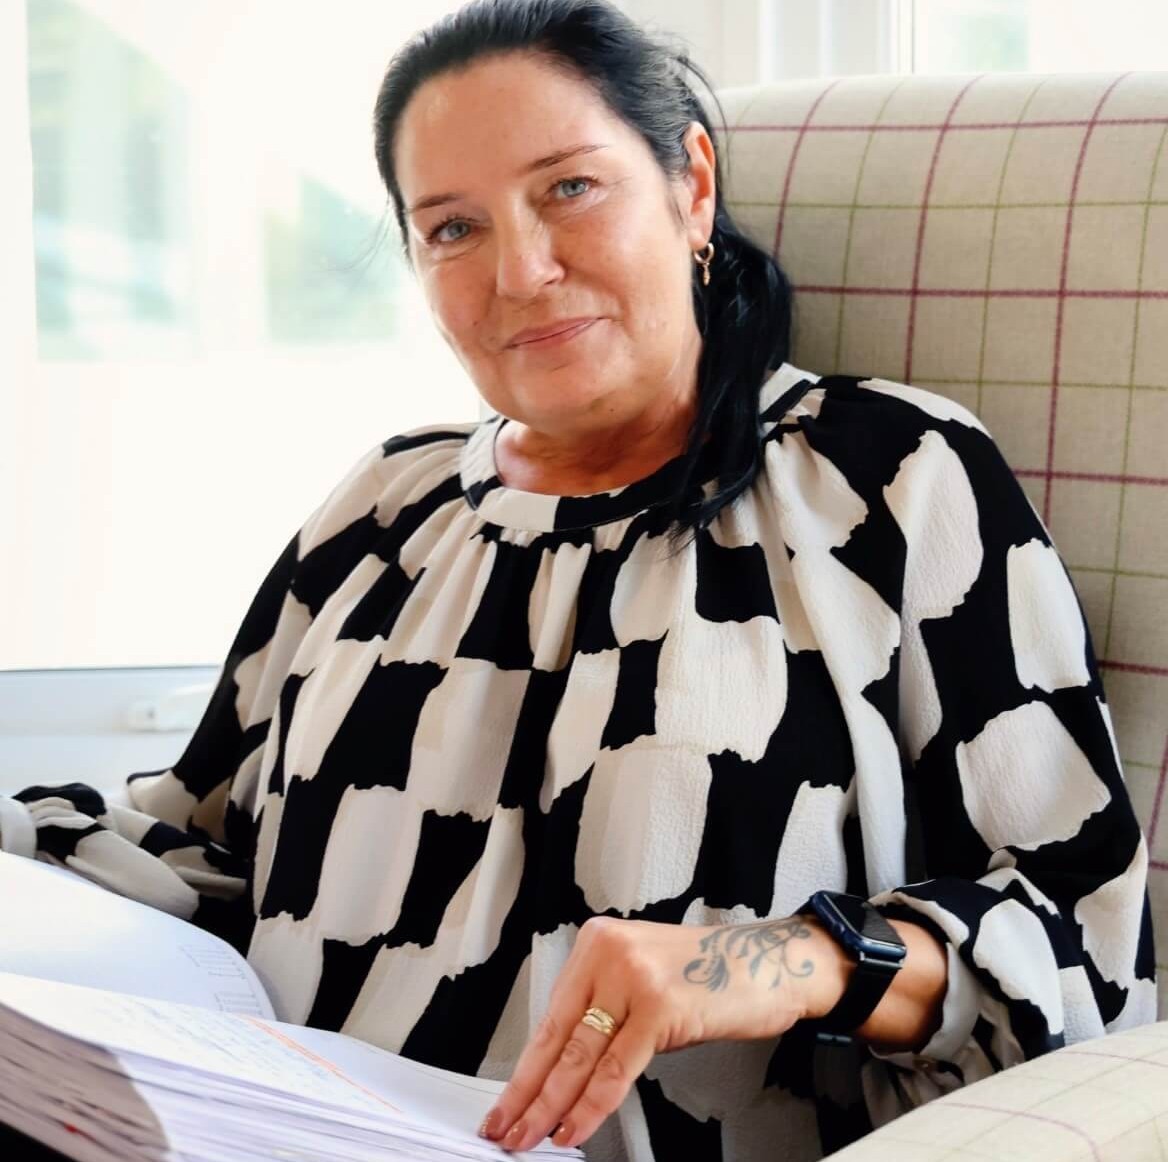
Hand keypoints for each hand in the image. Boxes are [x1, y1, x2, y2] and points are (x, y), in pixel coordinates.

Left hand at [479, 913, 825, 1152]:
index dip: (526, 1066)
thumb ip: (605, 1010)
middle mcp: (608, 953)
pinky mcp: (658, 1007)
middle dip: (527, 1092)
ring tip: (530, 1136)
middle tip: (504, 1128)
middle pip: (557, 1037)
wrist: (767, 963)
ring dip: (550, 1105)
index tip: (506, 1101)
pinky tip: (573, 1127)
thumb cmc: (709, 974)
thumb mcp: (642, 978)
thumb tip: (566, 1071)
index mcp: (597, 943)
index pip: (551, 1016)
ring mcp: (633, 978)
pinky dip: (591, 1105)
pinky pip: (615, 1069)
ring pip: (579, 1057)